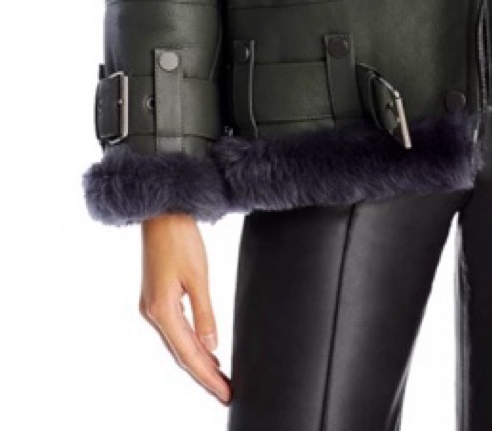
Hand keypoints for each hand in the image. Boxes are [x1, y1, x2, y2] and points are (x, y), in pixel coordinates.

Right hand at [139, 213, 231, 404]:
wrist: (161, 212)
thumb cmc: (180, 237)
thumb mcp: (198, 275)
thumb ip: (205, 313)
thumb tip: (211, 346)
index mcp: (162, 310)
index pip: (189, 354)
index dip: (208, 377)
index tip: (226, 392)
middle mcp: (152, 313)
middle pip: (181, 354)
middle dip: (203, 375)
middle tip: (226, 392)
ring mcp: (151, 306)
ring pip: (177, 343)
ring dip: (197, 361)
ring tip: (219, 377)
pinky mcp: (156, 297)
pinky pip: (174, 330)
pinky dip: (189, 344)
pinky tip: (203, 349)